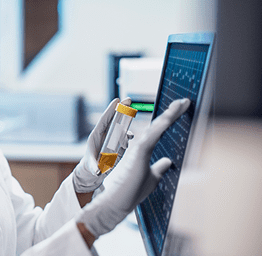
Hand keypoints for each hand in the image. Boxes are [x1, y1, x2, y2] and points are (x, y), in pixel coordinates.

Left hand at [73, 98, 133, 192]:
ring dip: (126, 124)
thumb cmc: (90, 167)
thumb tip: (98, 171)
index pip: (104, 120)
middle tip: (129, 99)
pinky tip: (130, 138)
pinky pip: (124, 137)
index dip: (110, 109)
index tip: (117, 100)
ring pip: (120, 128)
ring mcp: (111, 139)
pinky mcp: (118, 144)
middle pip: (113, 119)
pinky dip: (128, 136)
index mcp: (96, 136)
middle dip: (121, 109)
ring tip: (130, 128)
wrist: (94, 172)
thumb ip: (94, 167)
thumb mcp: (91, 167)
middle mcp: (104, 135)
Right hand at [76, 98, 190, 237]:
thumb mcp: (152, 178)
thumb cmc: (131, 191)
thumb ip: (159, 168)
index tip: (181, 110)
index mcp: (144, 150)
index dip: (170, 120)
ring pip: (157, 126)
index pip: (159, 132)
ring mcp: (139, 147)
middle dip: (172, 113)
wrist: (119, 201)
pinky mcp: (139, 151)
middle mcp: (141, 145)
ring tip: (181, 103)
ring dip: (170, 114)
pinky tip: (171, 115)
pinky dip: (163, 124)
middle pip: (159, 125)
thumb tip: (168, 161)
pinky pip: (154, 134)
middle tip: (184, 101)